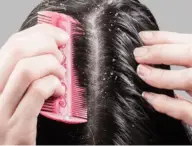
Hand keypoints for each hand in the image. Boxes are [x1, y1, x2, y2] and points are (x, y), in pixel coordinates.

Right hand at [0, 24, 67, 145]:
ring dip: (52, 66)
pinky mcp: (17, 128)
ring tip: (61, 75)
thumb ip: (27, 71)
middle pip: (18, 50)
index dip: (40, 33)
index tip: (59, 36)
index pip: (13, 43)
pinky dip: (52, 84)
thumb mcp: (17, 89)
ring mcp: (1, 111)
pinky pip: (36, 92)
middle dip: (47, 46)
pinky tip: (59, 90)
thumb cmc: (19, 116)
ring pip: (26, 69)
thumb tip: (49, 50)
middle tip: (61, 56)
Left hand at [134, 31, 191, 124]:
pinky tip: (149, 97)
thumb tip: (160, 46)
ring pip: (188, 79)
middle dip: (160, 52)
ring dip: (161, 75)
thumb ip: (188, 56)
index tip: (144, 37)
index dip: (165, 38)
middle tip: (138, 53)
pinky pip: (186, 110)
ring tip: (141, 71)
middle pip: (191, 54)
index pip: (189, 42)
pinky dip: (166, 103)